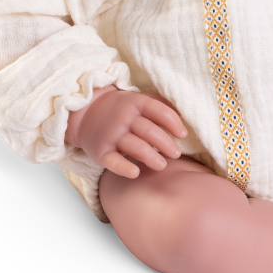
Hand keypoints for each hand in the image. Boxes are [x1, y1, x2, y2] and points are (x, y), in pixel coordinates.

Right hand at [64, 86, 187, 178]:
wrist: (86, 112)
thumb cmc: (122, 109)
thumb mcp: (139, 100)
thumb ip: (161, 104)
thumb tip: (186, 113)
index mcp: (136, 103)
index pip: (158, 111)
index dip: (173, 123)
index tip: (183, 135)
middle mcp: (124, 118)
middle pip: (149, 130)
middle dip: (165, 143)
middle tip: (177, 154)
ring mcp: (111, 134)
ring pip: (134, 146)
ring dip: (151, 156)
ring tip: (162, 165)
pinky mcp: (100, 151)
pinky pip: (113, 160)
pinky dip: (124, 168)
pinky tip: (136, 172)